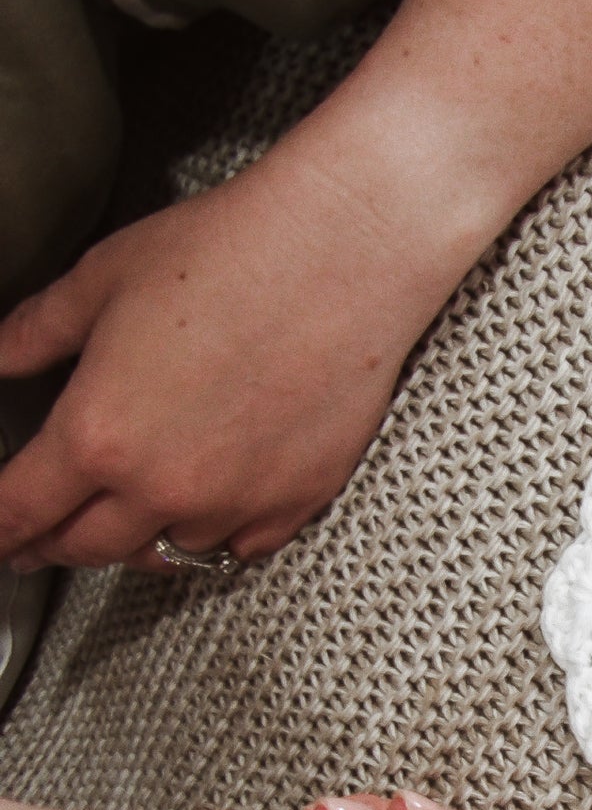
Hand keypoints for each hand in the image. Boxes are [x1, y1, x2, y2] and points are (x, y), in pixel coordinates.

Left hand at [0, 151, 443, 573]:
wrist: (339, 259)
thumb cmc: (232, 255)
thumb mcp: (101, 280)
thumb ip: (37, 332)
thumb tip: (1, 355)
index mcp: (99, 434)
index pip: (20, 511)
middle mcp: (164, 486)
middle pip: (87, 549)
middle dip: (53, 544)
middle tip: (41, 538)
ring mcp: (235, 503)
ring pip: (165, 555)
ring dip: (136, 540)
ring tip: (127, 519)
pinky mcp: (295, 502)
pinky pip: (241, 548)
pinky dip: (215, 536)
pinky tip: (205, 511)